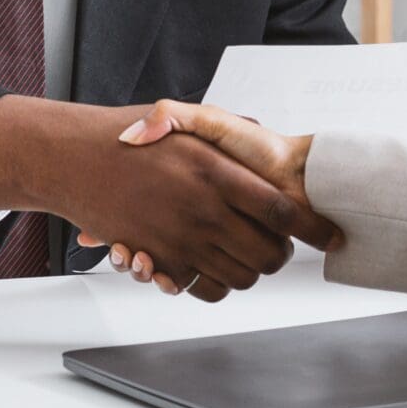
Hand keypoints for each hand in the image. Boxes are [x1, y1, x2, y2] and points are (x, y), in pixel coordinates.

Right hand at [0, 99, 333, 300]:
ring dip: (251, 270)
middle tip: (284, 247)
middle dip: (283, 255)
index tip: (330, 235)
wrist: (76, 159)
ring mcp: (181, 240)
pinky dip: (216, 284)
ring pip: (241, 276)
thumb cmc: (131, 139)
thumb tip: (266, 137)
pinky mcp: (159, 261)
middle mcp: (202, 210)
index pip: (284, 212)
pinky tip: (217, 267)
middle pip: (268, 254)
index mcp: (216, 172)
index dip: (313, 228)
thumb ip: (230, 130)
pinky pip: (204, 288)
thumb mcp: (187, 119)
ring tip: (251, 255)